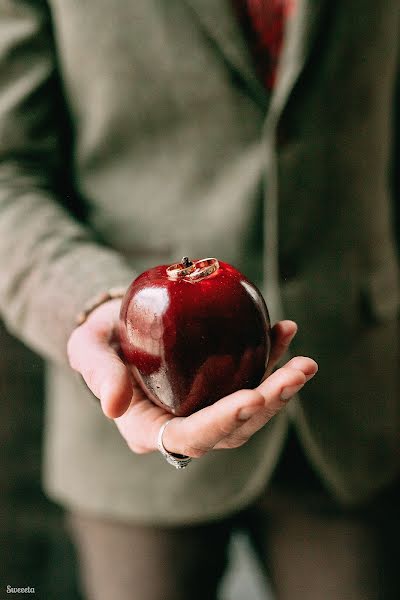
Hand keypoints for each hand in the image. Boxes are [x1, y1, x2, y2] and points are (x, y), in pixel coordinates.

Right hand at [67, 299, 317, 457]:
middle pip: (234, 427)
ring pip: (251, 409)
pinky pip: (250, 376)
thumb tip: (113, 407)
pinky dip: (271, 356)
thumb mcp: (88, 351)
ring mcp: (206, 405)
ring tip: (305, 361)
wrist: (115, 325)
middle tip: (297, 373)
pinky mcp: (220, 383)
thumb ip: (99, 375)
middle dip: (269, 404)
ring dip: (280, 386)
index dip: (223, 423)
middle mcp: (184, 424)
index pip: (191, 437)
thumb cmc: (98, 340)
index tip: (252, 399)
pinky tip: (286, 331)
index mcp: (151, 428)